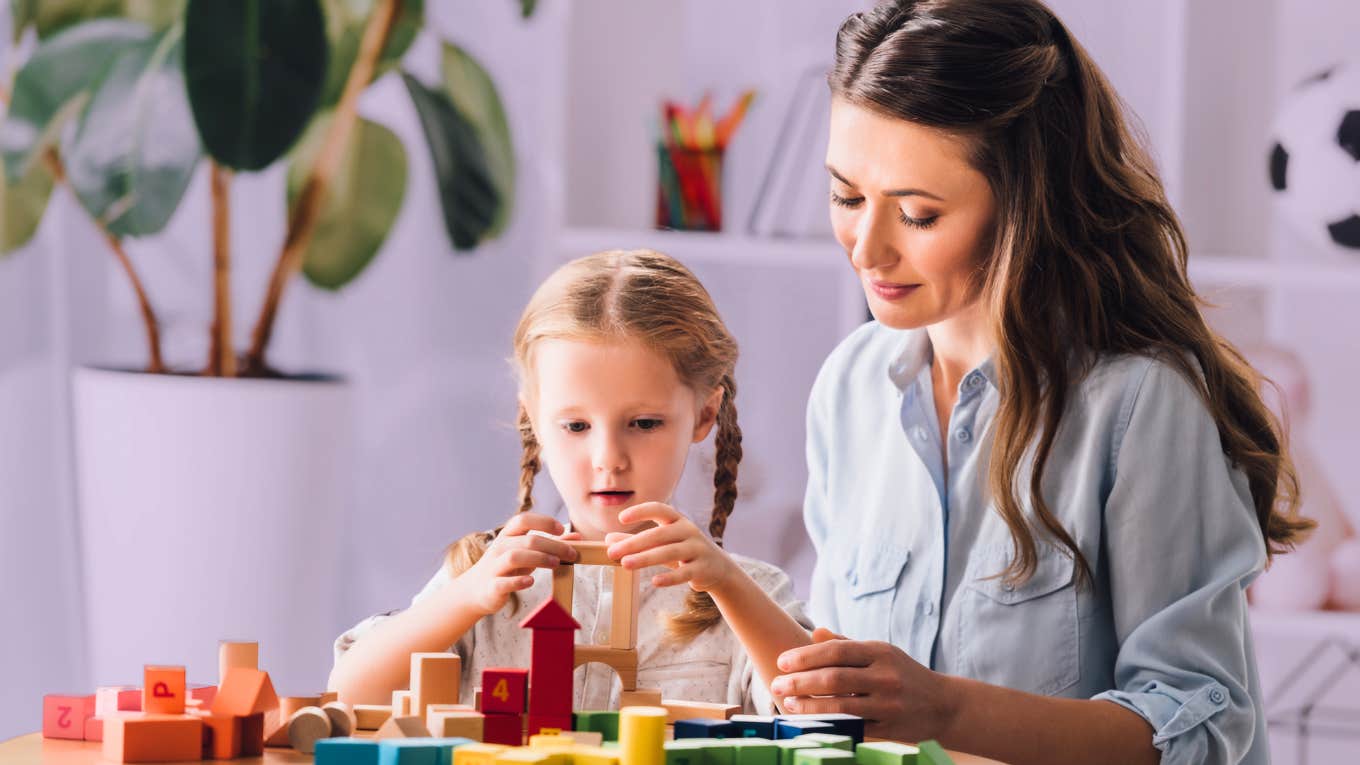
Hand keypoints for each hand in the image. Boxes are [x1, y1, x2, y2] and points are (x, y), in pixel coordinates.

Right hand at [460, 513, 579, 615]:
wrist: (476, 590)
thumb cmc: (507, 568)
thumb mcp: (527, 553)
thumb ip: (551, 544)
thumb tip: (576, 537)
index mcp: (508, 536)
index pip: (523, 520)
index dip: (543, 522)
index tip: (561, 529)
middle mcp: (500, 548)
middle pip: (527, 540)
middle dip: (552, 545)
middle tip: (571, 554)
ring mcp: (494, 567)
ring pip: (514, 557)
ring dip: (538, 559)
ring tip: (556, 564)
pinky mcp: (492, 586)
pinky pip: (503, 582)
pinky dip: (518, 581)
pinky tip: (531, 581)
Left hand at [603, 502, 738, 592]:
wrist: (718, 568)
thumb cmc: (684, 552)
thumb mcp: (662, 544)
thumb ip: (638, 542)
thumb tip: (609, 540)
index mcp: (678, 521)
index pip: (660, 509)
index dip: (641, 511)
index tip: (621, 518)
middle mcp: (689, 531)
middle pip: (659, 534)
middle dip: (634, 543)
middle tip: (612, 552)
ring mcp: (697, 549)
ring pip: (669, 552)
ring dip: (646, 558)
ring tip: (625, 564)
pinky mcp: (703, 569)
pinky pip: (684, 573)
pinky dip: (670, 578)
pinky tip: (655, 582)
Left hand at [771, 636, 956, 742]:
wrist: (944, 705)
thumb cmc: (903, 674)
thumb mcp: (881, 653)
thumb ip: (846, 644)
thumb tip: (814, 632)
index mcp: (880, 652)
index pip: (835, 651)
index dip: (805, 656)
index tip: (782, 662)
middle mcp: (885, 676)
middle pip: (834, 678)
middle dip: (801, 681)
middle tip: (776, 684)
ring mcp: (888, 704)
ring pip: (841, 706)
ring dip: (809, 706)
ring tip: (787, 703)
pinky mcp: (889, 728)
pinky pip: (853, 728)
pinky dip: (828, 724)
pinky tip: (810, 722)